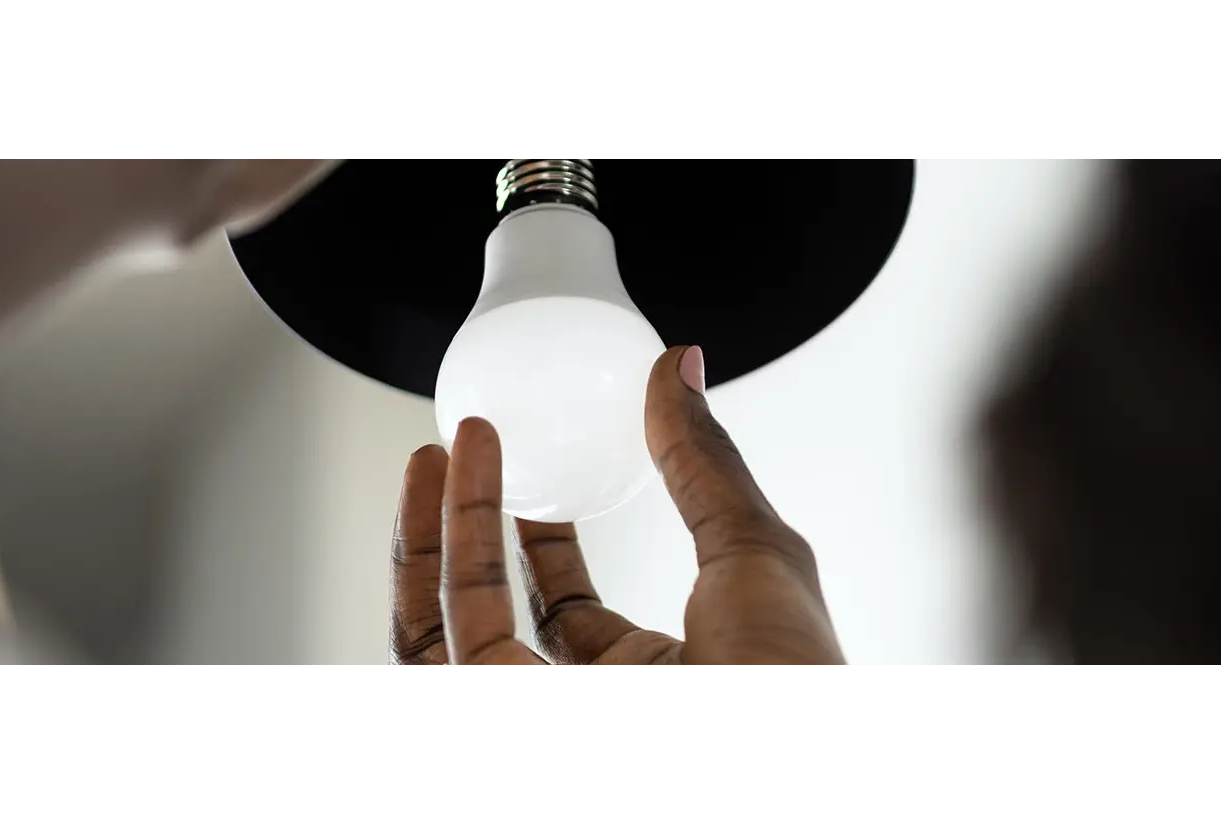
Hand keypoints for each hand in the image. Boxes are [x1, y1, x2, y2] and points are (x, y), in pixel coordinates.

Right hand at [389, 345, 844, 668]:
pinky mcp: (494, 704)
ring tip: (437, 452)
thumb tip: (680, 370)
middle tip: (462, 454)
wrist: (767, 764)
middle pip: (494, 622)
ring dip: (434, 534)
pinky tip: (443, 476)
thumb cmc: (787, 685)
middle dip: (465, 535)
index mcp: (658, 676)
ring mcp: (538, 704)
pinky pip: (441, 637)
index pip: (578, 617)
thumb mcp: (757, 561)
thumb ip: (704, 465)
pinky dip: (435, 548)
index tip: (533, 477)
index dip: (548, 546)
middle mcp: (587, 697)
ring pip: (449, 629)